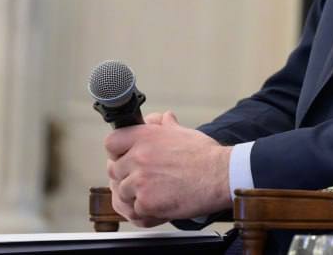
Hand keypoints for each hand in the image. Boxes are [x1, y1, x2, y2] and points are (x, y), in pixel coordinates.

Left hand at [105, 110, 231, 225]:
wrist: (221, 176)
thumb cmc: (205, 155)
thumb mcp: (183, 132)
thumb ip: (164, 126)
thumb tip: (158, 118)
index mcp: (145, 137)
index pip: (111, 143)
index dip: (117, 151)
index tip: (124, 157)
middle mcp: (138, 158)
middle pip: (113, 171)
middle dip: (126, 176)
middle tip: (143, 180)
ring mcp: (140, 182)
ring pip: (121, 194)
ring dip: (134, 197)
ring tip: (152, 196)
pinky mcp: (146, 204)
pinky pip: (134, 213)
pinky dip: (144, 213)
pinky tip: (157, 208)